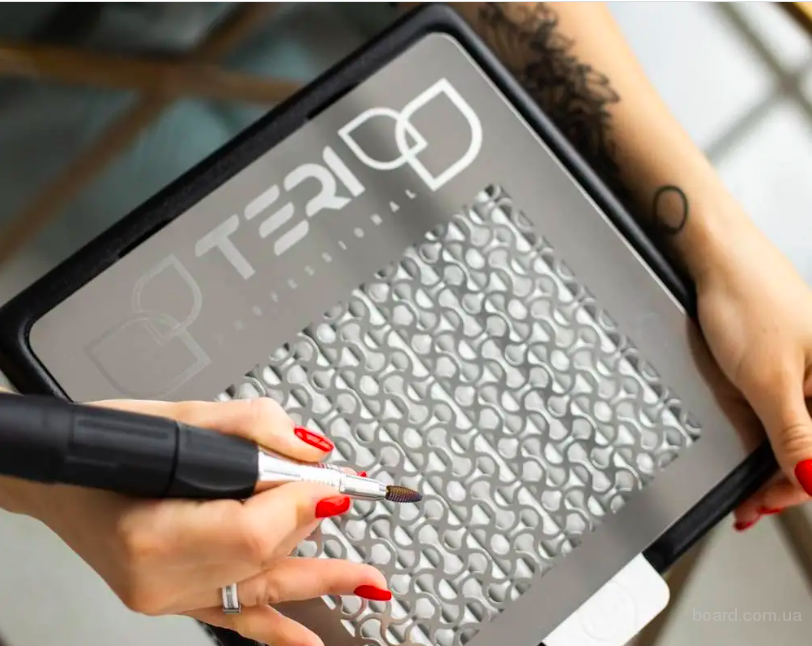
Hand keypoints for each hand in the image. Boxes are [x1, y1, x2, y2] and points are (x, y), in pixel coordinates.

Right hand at [0, 397, 388, 644]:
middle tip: (343, 497)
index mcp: (152, 532)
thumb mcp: (180, 416)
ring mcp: (168, 597)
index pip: (253, 531)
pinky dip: (277, 629)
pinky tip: (310, 642)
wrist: (60, 482)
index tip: (329, 480)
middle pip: (264, 559)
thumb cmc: (105, 449)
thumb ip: (252, 429)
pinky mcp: (177, 601)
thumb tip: (311, 452)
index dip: (300, 504)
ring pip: (261, 587)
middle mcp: (160, 578)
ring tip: (369, 581)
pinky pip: (237, 619)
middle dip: (307, 523)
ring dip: (318, 579)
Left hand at [693, 225, 811, 529]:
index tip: (765, 504)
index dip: (799, 485)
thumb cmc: (748, 301)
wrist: (714, 259)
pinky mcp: (783, 366)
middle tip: (751, 506)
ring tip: (749, 490)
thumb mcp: (768, 380)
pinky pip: (781, 410)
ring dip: (774, 462)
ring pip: (798, 431)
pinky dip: (764, 434)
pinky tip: (750, 450)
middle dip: (785, 479)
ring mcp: (807, 372)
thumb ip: (793, 434)